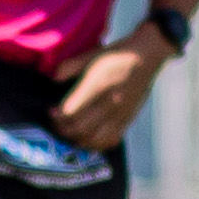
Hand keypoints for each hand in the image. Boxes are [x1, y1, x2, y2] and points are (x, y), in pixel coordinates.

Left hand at [53, 29, 169, 148]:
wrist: (146, 56)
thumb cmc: (116, 54)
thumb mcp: (91, 56)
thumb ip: (70, 67)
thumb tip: (53, 79)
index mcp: (98, 86)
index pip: (71, 112)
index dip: (56, 116)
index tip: (51, 111)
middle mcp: (109, 104)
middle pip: (80, 129)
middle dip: (64, 130)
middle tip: (57, 124)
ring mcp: (120, 114)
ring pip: (95, 139)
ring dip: (79, 141)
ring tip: (71, 134)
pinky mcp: (129, 118)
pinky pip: (112, 140)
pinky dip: (98, 144)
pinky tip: (89, 139)